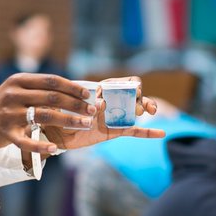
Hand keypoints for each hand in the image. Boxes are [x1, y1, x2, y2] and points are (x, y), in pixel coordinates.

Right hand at [0, 74, 94, 158]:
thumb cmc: (2, 108)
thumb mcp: (16, 92)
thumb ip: (39, 91)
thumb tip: (72, 91)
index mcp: (18, 81)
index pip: (51, 80)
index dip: (72, 87)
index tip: (88, 94)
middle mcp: (13, 94)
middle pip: (52, 97)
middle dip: (76, 104)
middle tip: (92, 111)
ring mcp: (9, 114)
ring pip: (45, 116)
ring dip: (69, 121)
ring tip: (85, 125)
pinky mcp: (5, 133)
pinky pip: (27, 140)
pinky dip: (42, 145)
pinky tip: (56, 148)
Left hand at [41, 77, 162, 151]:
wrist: (54, 132)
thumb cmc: (59, 112)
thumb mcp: (69, 104)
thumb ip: (86, 102)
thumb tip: (102, 104)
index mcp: (103, 89)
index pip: (123, 82)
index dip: (128, 85)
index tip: (122, 93)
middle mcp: (111, 101)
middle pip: (134, 94)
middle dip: (141, 96)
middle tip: (140, 103)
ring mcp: (114, 116)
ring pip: (136, 109)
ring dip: (147, 106)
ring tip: (151, 110)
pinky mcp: (114, 131)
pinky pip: (133, 131)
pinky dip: (148, 132)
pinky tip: (162, 133)